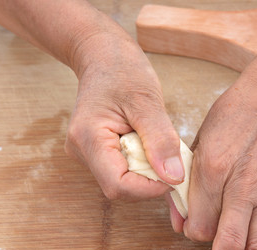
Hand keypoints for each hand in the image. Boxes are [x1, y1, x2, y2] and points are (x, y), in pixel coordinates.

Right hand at [64, 31, 183, 199]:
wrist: (102, 55)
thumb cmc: (122, 70)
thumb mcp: (148, 101)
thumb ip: (161, 140)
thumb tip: (174, 178)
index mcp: (88, 138)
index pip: (118, 185)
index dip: (149, 187)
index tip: (174, 174)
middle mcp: (81, 151)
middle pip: (120, 187)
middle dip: (150, 179)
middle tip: (171, 156)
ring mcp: (87, 154)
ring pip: (123, 181)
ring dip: (147, 171)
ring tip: (158, 144)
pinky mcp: (97, 153)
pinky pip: (123, 170)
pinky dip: (143, 164)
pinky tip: (149, 144)